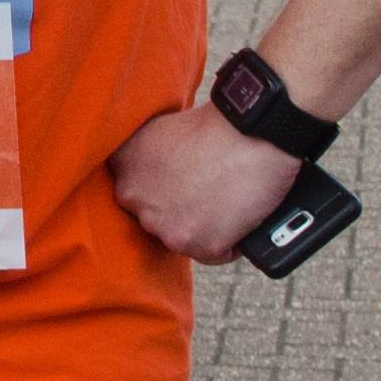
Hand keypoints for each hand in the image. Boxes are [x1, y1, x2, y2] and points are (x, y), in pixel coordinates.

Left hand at [109, 100, 304, 263]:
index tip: (177, 184)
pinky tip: (237, 217)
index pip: (131, 190)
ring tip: (224, 201)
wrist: (256, 134)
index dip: (158, 189)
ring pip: (180, 238)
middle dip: (178, 210)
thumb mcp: (165, 130)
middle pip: (154, 217)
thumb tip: (158, 175)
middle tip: (205, 192)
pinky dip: (228, 242)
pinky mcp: (196, 244)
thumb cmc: (221, 126)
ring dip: (201, 228)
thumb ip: (149, 156)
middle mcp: (133, 196)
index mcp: (124, 163)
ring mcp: (163, 224)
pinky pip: (212, 254)